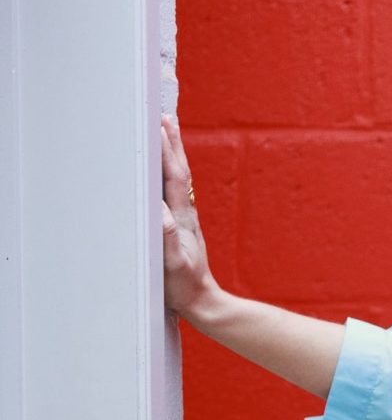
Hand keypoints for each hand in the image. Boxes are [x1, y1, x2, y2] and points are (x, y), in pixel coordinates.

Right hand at [160, 113, 221, 322]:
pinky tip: (163, 173)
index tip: (162, 124)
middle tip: (165, 117)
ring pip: (177, 180)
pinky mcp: (180, 229)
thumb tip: (161, 210)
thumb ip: (168, 237)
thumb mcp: (173, 263)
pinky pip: (172, 194)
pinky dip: (167, 176)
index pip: (174, 177)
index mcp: (181, 219)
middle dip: (171, 143)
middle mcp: (184, 214)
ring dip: (171, 155)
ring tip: (167, 134)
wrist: (202, 302)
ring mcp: (183, 220)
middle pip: (178, 171)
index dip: (167, 150)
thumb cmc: (184, 287)